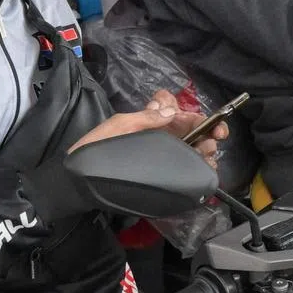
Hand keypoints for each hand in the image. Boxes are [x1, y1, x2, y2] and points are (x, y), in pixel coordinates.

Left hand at [70, 91, 227, 168]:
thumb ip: (145, 117)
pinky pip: (188, 171)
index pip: (184, 114)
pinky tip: (202, 172)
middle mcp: (165, 138)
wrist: (81, 181)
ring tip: (205, 157)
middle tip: (211, 142)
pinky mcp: (165, 175)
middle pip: (198, 132)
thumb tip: (172, 111)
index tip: (212, 124)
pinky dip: (200, 171)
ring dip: (207, 152)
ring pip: (197, 151)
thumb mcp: (119, 126)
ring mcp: (166, 157)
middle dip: (210, 134)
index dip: (202, 116)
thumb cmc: (96, 149)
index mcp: (155, 122)